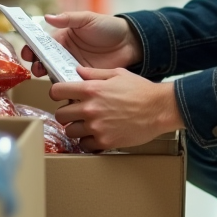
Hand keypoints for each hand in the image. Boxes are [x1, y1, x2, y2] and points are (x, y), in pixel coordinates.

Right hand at [22, 11, 142, 77]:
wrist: (129, 42)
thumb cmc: (107, 27)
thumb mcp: (87, 19)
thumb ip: (68, 18)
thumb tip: (47, 16)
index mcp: (62, 38)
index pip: (42, 44)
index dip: (32, 48)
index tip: (27, 53)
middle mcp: (64, 53)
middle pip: (44, 61)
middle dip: (37, 64)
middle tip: (36, 68)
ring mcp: (72, 67)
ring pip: (54, 74)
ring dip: (48, 76)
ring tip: (47, 77)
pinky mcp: (83, 79)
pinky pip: (70, 84)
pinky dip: (64, 86)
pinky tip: (62, 87)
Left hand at [51, 67, 183, 151]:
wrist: (159, 109)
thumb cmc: (141, 90)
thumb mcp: (117, 74)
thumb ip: (95, 73)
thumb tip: (78, 71)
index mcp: (91, 89)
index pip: (57, 91)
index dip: (57, 93)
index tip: (62, 96)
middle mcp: (90, 108)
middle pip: (60, 115)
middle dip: (66, 113)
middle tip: (75, 113)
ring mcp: (96, 127)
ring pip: (70, 132)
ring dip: (76, 129)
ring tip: (87, 125)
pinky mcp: (105, 142)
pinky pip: (85, 145)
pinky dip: (88, 142)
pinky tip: (97, 135)